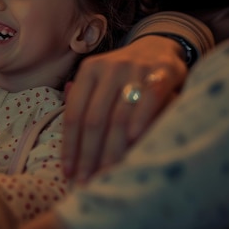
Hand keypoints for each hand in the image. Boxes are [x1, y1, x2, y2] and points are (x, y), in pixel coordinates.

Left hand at [62, 35, 186, 180]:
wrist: (160, 47)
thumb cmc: (124, 75)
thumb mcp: (99, 82)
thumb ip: (82, 105)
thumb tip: (66, 144)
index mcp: (89, 70)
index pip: (74, 114)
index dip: (70, 146)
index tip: (69, 172)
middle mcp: (109, 67)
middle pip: (94, 119)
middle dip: (89, 155)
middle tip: (87, 182)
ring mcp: (135, 68)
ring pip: (119, 116)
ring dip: (112, 150)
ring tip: (108, 175)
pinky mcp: (162, 71)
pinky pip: (149, 100)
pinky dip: (141, 122)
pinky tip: (134, 145)